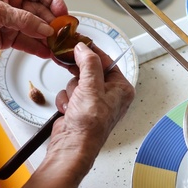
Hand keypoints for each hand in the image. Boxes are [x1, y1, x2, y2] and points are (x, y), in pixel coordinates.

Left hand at [0, 0, 67, 57]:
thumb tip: (45, 29)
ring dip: (47, 38)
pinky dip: (37, 48)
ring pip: (36, 29)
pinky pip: (28, 42)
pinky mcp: (7, 38)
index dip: (53, 1)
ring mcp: (11, 22)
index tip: (62, 13)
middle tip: (62, 34)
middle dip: (52, 23)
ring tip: (57, 47)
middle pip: (41, 12)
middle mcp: (13, 3)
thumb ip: (22, 20)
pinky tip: (46, 53)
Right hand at [46, 43, 134, 175]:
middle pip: (89, 70)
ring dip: (72, 91)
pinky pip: (69, 93)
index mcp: (121, 89)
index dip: (92, 51)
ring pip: (76, 81)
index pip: (106, 61)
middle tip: (68, 65)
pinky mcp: (79, 107)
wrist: (73, 146)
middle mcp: (109, 94)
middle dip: (79, 76)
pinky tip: (69, 110)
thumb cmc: (90, 125)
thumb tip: (84, 48)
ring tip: (75, 103)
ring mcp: (93, 102)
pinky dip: (66, 100)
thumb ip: (89, 64)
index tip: (79, 41)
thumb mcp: (91, 87)